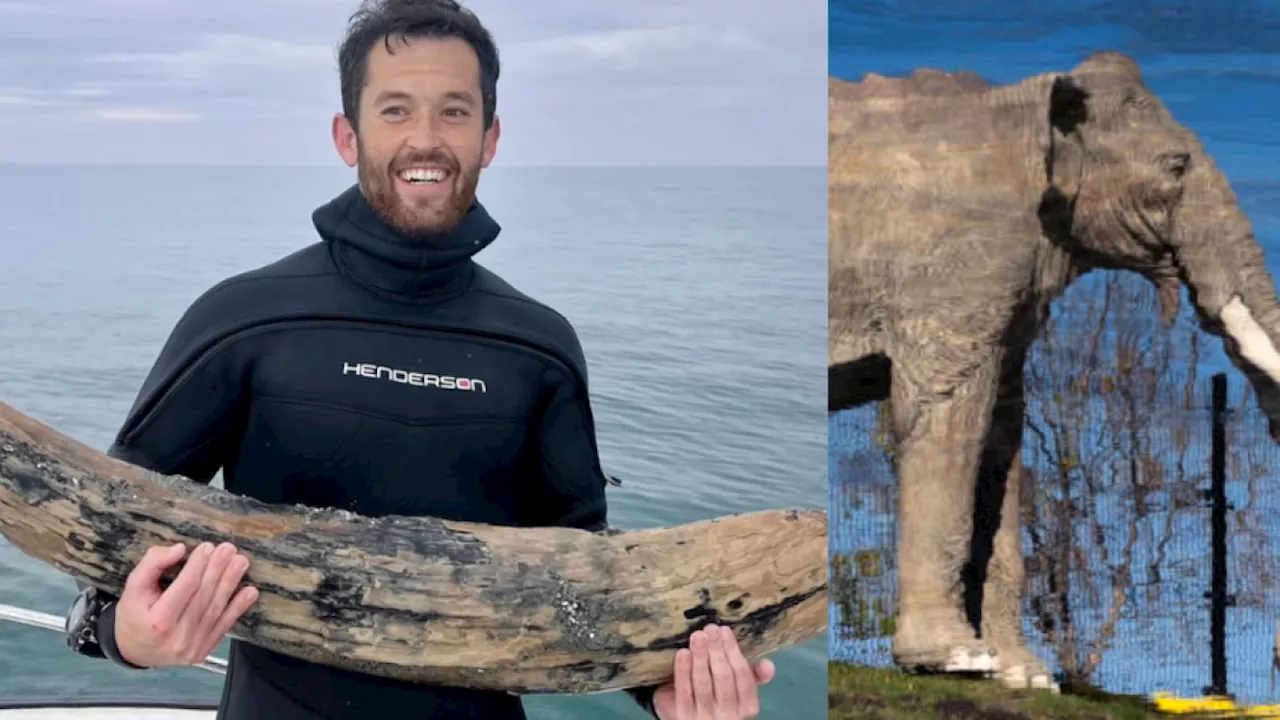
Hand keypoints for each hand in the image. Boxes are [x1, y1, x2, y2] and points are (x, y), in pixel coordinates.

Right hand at [114, 541, 258, 667]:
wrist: (133, 652)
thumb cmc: (133, 616)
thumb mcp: (133, 588)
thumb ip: (152, 564)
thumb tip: (179, 549)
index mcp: (157, 622)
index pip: (184, 588)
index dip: (198, 566)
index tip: (207, 547)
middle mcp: (176, 637)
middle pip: (203, 596)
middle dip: (218, 570)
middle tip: (229, 549)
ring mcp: (192, 646)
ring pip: (215, 609)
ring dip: (231, 583)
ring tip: (241, 562)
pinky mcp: (203, 650)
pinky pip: (224, 626)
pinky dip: (239, 607)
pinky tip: (250, 591)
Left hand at [653, 624, 775, 718]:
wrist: (694, 719)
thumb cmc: (719, 698)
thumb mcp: (739, 691)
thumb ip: (752, 675)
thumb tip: (769, 665)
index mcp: (747, 707)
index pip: (743, 677)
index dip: (734, 652)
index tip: (725, 630)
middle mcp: (729, 716)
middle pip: (723, 678)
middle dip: (717, 650)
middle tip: (710, 628)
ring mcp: (705, 718)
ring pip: (703, 684)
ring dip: (700, 657)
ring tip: (697, 636)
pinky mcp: (684, 718)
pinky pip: (684, 692)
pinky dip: (683, 671)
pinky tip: (683, 653)